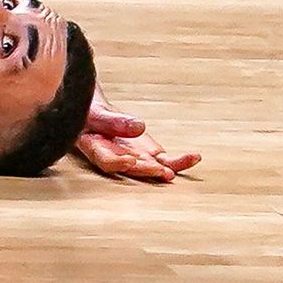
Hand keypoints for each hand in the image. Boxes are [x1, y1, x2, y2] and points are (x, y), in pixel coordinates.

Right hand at [74, 88, 199, 183]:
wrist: (93, 114)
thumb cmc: (88, 113)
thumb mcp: (95, 112)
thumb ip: (114, 121)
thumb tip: (140, 126)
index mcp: (96, 148)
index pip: (105, 160)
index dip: (117, 163)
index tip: (129, 161)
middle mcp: (117, 158)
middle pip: (131, 168)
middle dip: (147, 170)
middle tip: (161, 171)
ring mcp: (134, 158)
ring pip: (151, 167)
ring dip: (168, 168)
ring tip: (185, 162)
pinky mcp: (147, 155)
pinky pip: (164, 161)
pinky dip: (179, 161)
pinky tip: (194, 158)